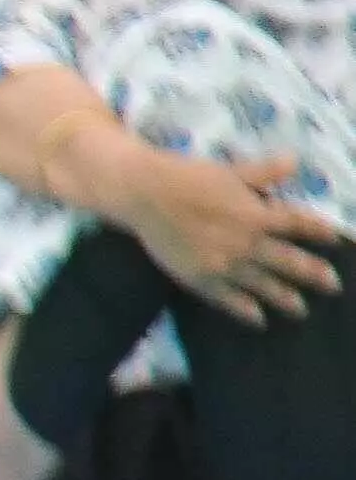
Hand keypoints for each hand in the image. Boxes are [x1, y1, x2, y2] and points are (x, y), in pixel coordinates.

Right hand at [89, 142, 342, 324]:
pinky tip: (258, 319)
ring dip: (286, 298)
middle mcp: (246, 243)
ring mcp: (225, 264)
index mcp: (256, 214)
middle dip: (314, 274)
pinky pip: (229, 299)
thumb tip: (296, 160)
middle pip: (289, 262)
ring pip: (264, 285)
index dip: (320, 233)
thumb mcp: (230, 171)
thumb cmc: (187, 177)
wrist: (143, 194)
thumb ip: (264, 172)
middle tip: (334, 286)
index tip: (336, 240)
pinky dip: (246, 310)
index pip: (298, 225)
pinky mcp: (201, 278)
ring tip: (301, 309)